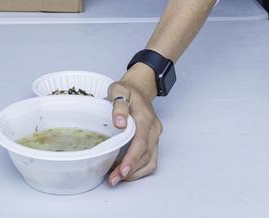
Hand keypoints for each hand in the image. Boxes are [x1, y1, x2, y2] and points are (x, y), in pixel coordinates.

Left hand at [107, 65, 161, 185]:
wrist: (139, 89)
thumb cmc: (127, 91)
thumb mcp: (119, 90)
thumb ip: (118, 105)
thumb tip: (119, 123)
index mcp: (146, 119)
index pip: (141, 143)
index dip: (132, 159)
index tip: (122, 171)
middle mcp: (154, 130)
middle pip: (145, 156)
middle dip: (130, 171)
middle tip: (113, 179)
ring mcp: (155, 137)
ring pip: (149, 162)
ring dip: (134, 173)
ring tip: (116, 178)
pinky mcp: (153, 142)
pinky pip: (150, 160)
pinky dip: (138, 169)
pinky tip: (125, 172)